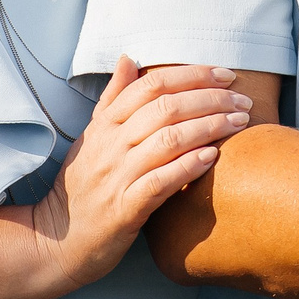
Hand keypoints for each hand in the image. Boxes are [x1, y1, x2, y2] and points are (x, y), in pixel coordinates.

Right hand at [27, 58, 251, 293]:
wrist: (56, 241)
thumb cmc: (81, 187)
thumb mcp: (91, 137)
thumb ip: (113, 98)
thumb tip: (128, 58)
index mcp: (104, 125)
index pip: (151, 85)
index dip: (191, 75)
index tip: (225, 75)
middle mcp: (110, 145)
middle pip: (166, 107)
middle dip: (210, 99)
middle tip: (242, 101)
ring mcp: (116, 177)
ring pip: (168, 140)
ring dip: (209, 127)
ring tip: (239, 123)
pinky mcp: (124, 209)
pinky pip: (162, 181)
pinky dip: (189, 166)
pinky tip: (214, 157)